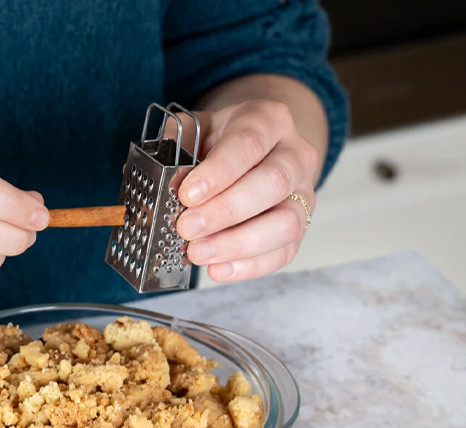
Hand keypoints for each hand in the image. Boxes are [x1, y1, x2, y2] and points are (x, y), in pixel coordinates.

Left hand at [176, 100, 318, 281]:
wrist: (259, 150)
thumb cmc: (224, 142)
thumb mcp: (199, 128)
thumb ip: (178, 144)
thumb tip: (161, 175)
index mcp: (269, 120)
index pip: (249, 143)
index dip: (219, 172)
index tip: (187, 194)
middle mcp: (295, 155)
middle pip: (273, 183)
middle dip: (226, 211)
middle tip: (187, 228)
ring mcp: (303, 195)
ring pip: (286, 223)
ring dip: (238, 244)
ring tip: (198, 254)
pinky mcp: (301, 229)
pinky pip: (283, 253)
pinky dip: (249, 267)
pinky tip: (218, 269)